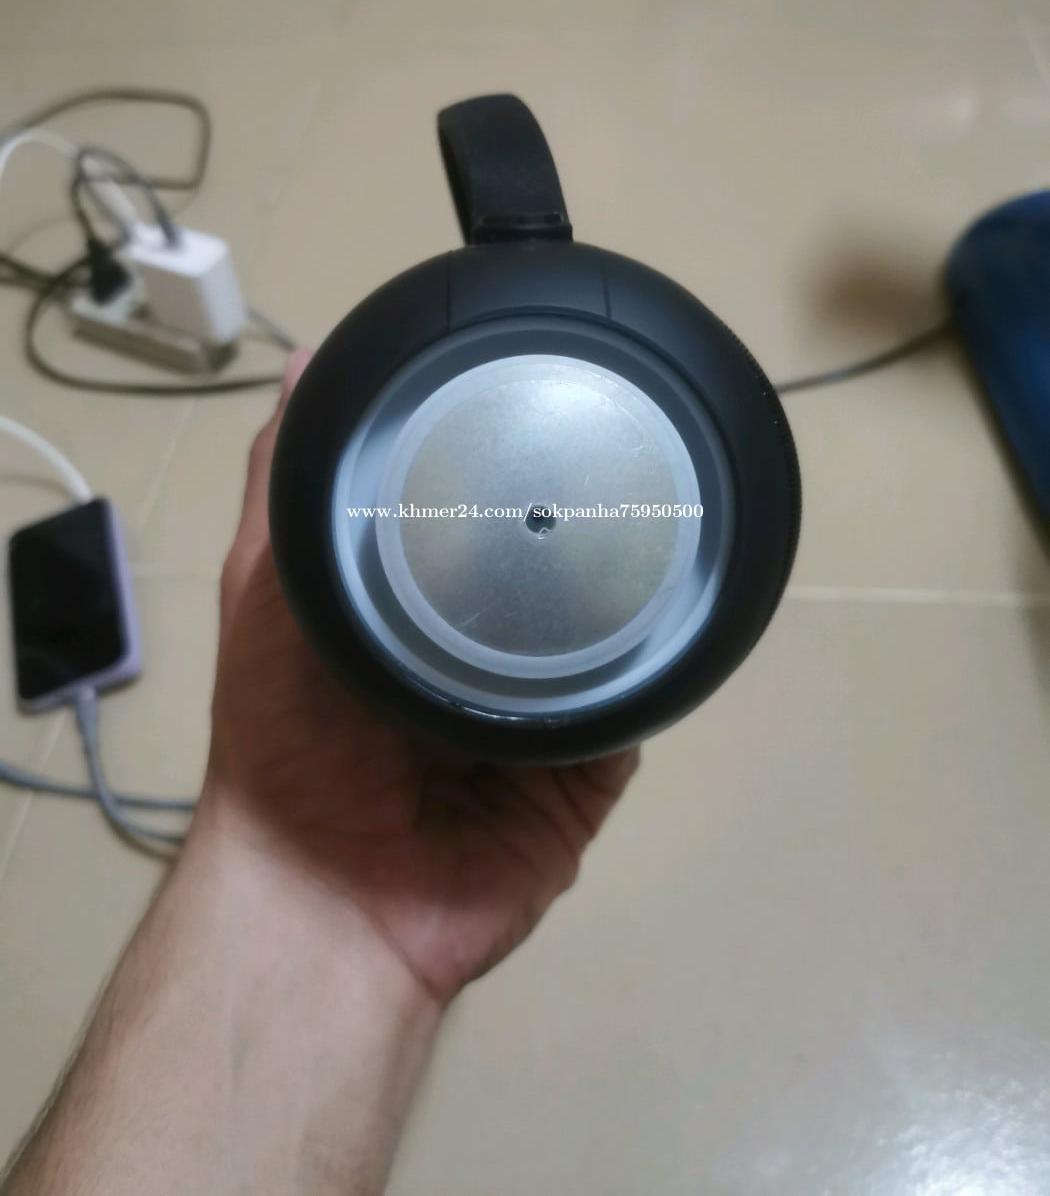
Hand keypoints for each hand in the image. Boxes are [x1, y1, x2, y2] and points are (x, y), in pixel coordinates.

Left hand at [201, 352, 639, 1007]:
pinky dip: (652, 668)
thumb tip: (298, 365)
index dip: (504, 464)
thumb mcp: (267, 592)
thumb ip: (286, 492)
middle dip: (584, 517)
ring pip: (603, 633)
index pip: (476, 520)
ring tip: (675, 503)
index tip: (539, 390)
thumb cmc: (284, 739)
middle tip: (630, 435)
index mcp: (412, 611)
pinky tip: (678, 602)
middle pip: (549, 571)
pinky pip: (632, 709)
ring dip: (632, 585)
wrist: (331, 898)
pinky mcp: (588, 770)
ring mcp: (541, 712)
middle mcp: (481, 653)